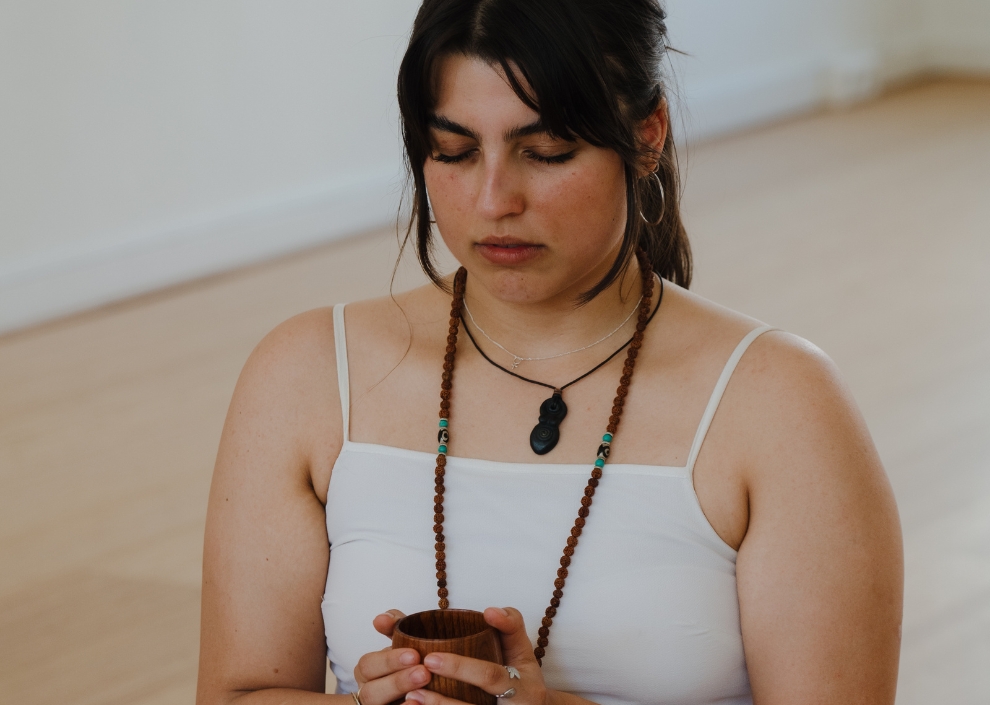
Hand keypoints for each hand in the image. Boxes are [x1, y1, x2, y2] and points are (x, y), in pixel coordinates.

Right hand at [353, 610, 431, 704]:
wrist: (426, 682)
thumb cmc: (409, 659)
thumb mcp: (402, 640)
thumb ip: (393, 626)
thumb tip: (381, 618)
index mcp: (367, 671)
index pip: (367, 666)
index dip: (388, 661)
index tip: (414, 655)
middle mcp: (369, 692)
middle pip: (371, 692)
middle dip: (397, 682)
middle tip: (424, 672)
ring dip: (401, 695)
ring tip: (424, 687)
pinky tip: (418, 703)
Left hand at [404, 607, 549, 704]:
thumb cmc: (525, 679)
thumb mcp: (524, 651)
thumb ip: (510, 626)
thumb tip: (489, 611)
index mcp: (521, 688)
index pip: (490, 677)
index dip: (462, 668)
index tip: (431, 657)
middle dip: (442, 697)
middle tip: (414, 680)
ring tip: (410, 696)